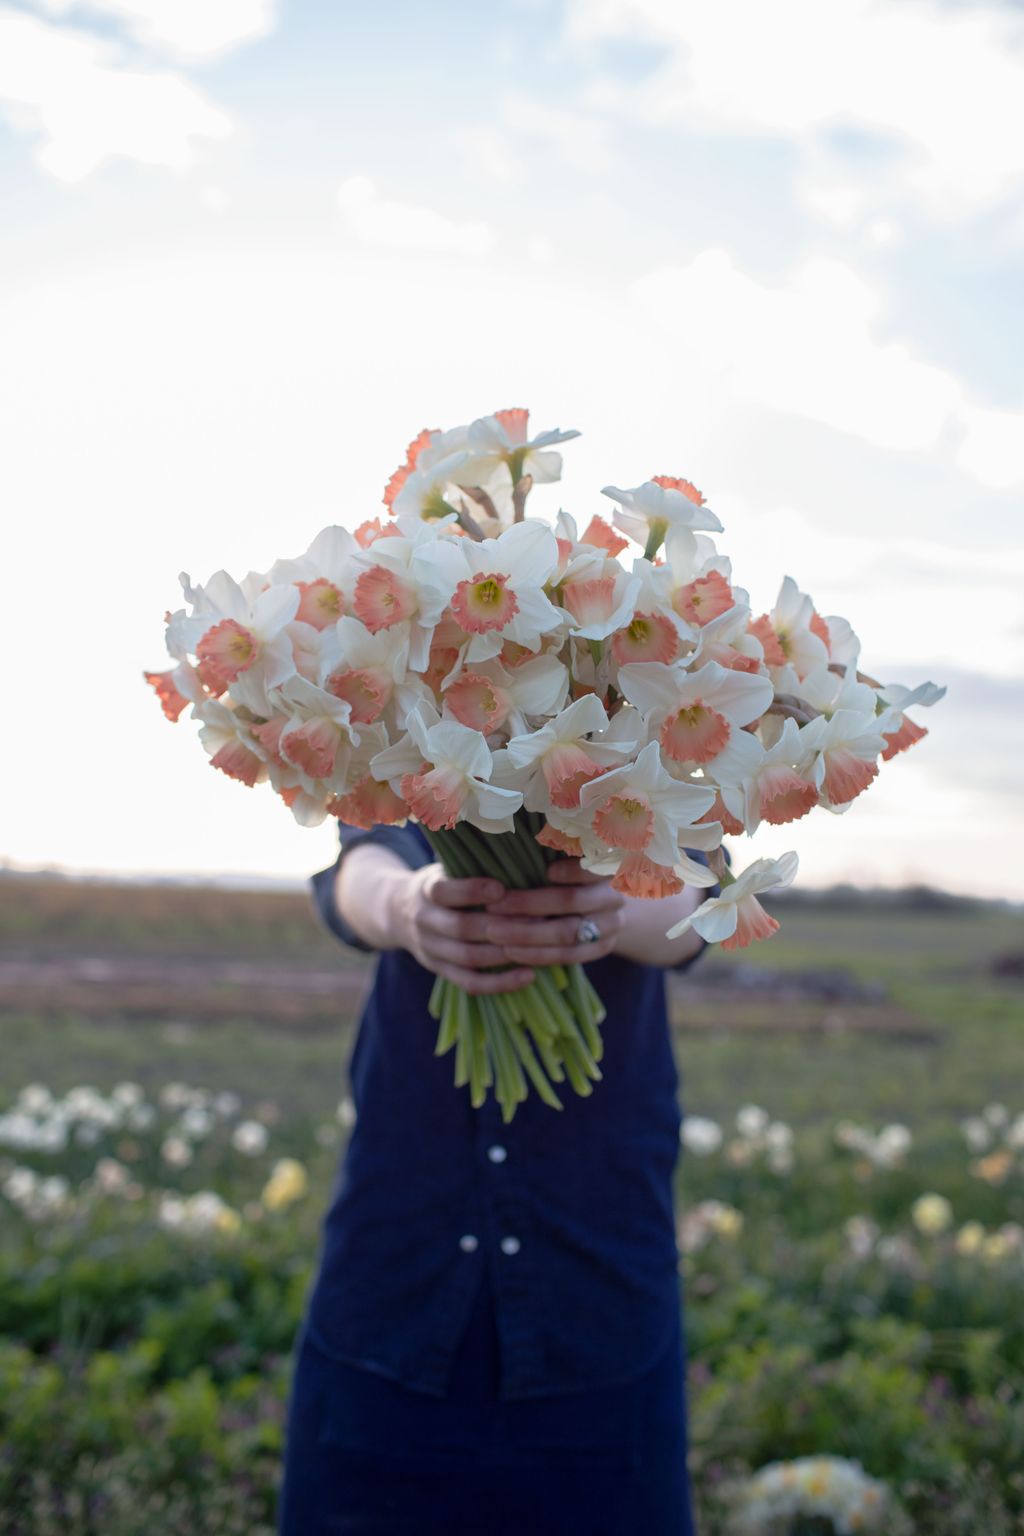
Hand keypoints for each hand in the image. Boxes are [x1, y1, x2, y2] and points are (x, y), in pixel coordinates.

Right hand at [394, 864, 536, 995]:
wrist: (396, 914)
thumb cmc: (440, 885)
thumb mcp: (444, 868)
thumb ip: (470, 866)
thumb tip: (517, 854)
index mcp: (425, 891)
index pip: (444, 892)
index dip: (471, 891)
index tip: (501, 888)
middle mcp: (424, 921)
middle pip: (460, 928)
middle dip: (500, 926)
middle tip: (537, 919)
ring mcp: (430, 950)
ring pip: (468, 957)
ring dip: (504, 954)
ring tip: (536, 946)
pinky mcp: (441, 971)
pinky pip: (470, 983)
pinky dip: (500, 983)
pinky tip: (528, 976)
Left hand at [481, 858, 625, 966]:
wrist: (600, 904)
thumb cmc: (568, 872)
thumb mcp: (565, 858)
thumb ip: (551, 852)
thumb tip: (514, 838)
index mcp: (607, 866)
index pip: (593, 867)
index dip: (574, 870)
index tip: (548, 872)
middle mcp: (614, 895)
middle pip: (572, 901)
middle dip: (529, 905)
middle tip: (493, 907)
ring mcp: (612, 924)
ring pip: (568, 934)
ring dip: (527, 934)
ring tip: (494, 932)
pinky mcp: (603, 947)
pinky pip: (569, 956)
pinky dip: (538, 955)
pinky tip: (511, 951)